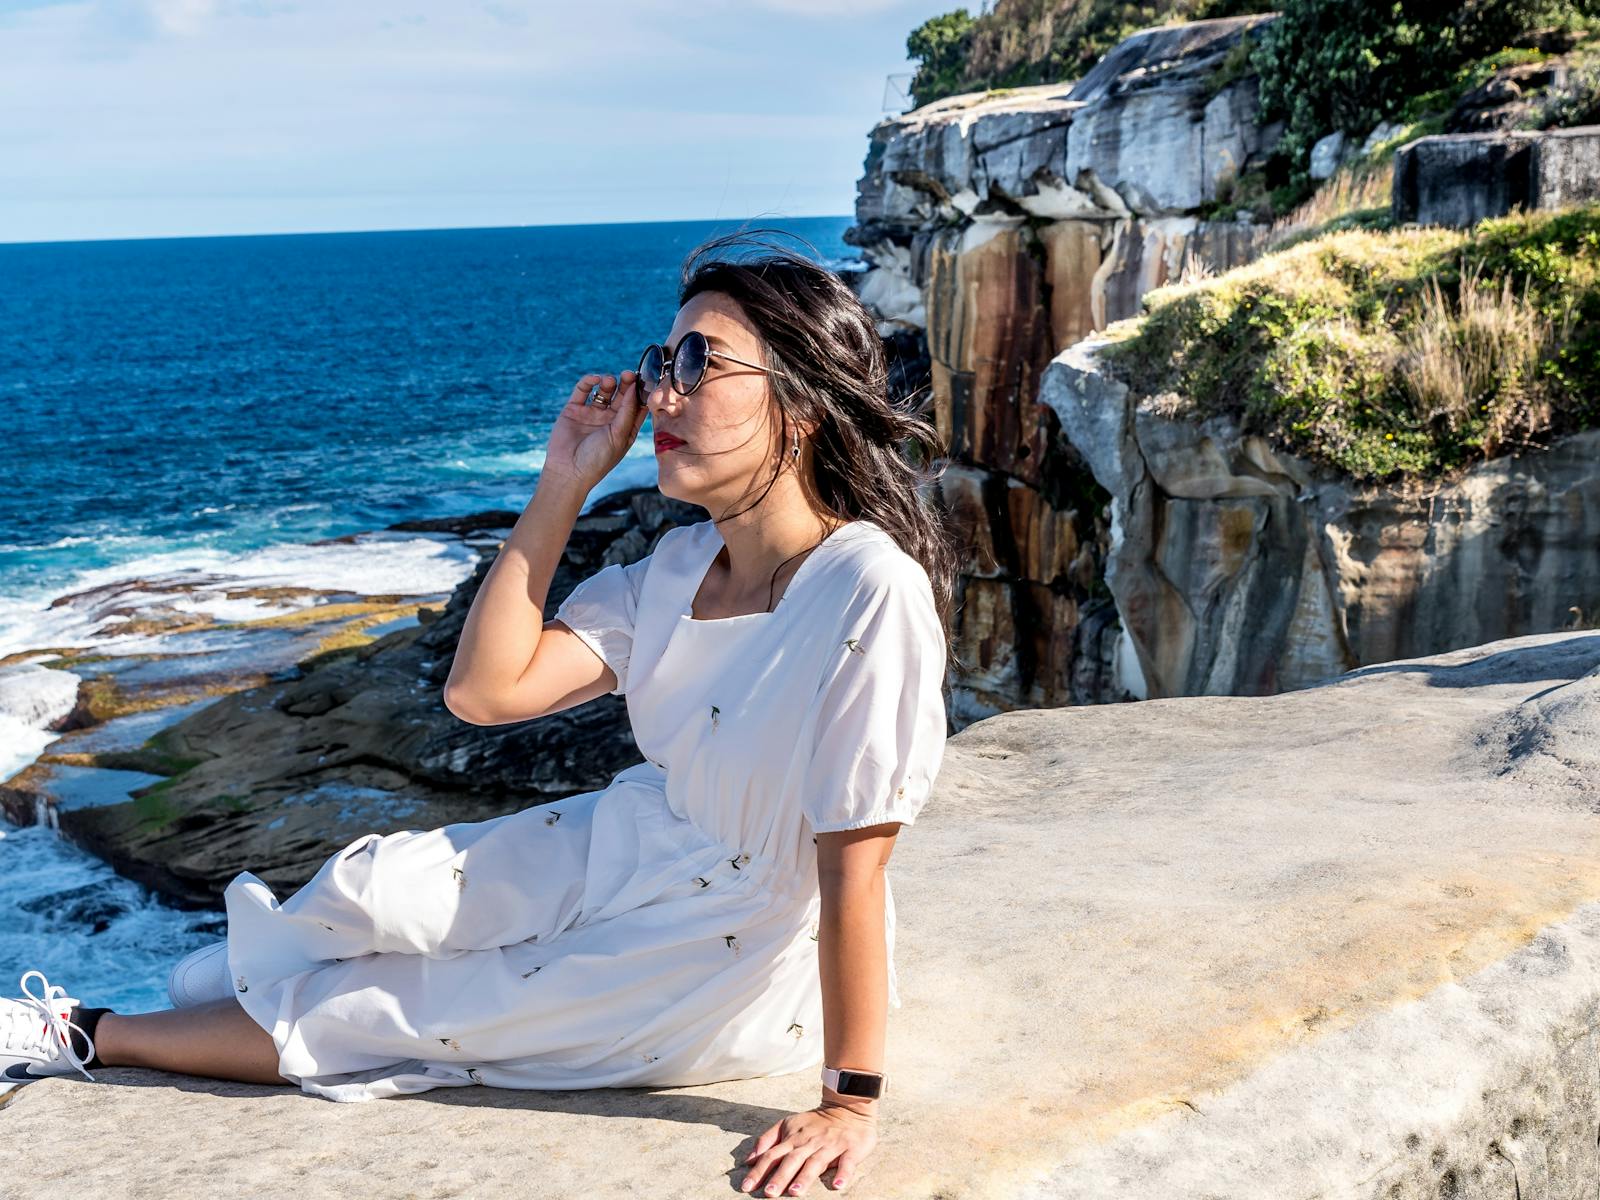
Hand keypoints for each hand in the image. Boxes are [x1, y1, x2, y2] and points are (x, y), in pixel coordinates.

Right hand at [540, 370, 648, 490]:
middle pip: (621, 396)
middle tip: (629, 374)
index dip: (641, 394)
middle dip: (626, 384)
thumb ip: (627, 412)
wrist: (568, 470)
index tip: (646, 381)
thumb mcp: (619, 436)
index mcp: (624, 429)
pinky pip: (582, 390)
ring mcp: (591, 413)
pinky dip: (588, 381)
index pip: (637, 407)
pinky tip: (595, 379)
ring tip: (609, 381)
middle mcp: (609, 420)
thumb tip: (634, 389)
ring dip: (608, 382)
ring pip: (603, 391)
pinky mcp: (574, 409)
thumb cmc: (598, 459)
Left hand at [738, 1103, 876, 1195]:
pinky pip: (847, 1162)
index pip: (772, 1155)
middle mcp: (810, 1142)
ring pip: (816, 1162)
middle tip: (769, 1193)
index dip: (759, 1171)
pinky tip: (838, 1185)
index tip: (746, 1187)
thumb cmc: (815, 1121)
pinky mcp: (851, 1148)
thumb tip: (748, 1160)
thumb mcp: (787, 1124)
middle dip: (780, 1177)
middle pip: (792, 1160)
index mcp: (793, 1138)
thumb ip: (767, 1140)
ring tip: (795, 1192)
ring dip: (805, 1177)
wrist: (848, 1106)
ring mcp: (831, 1145)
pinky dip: (843, 1173)